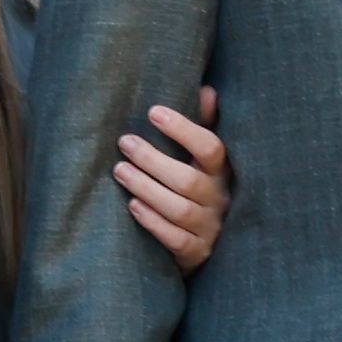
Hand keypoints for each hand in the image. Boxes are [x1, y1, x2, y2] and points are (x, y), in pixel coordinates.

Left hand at [117, 90, 232, 268]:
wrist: (207, 244)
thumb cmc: (198, 190)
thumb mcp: (204, 160)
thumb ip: (205, 126)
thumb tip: (207, 89)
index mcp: (222, 171)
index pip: (210, 147)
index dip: (183, 129)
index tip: (152, 112)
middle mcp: (219, 198)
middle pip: (187, 179)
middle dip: (153, 159)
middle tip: (124, 142)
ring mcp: (209, 227)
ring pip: (178, 208)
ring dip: (146, 188)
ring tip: (119, 171)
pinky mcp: (197, 252)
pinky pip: (175, 239)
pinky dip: (152, 222)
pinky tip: (131, 206)